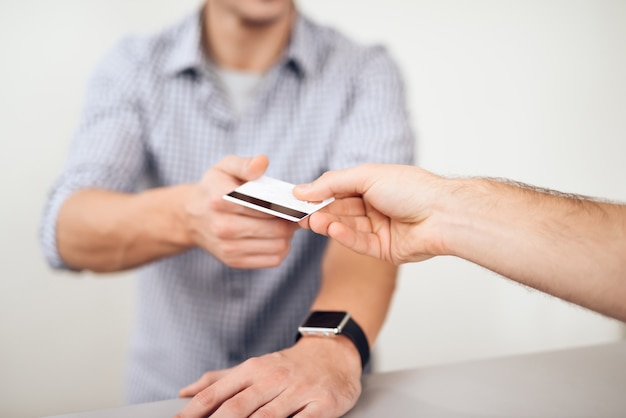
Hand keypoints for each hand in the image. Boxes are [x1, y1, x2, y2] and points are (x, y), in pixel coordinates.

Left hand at [176, 337, 361, 417]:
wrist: (335, 352)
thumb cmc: (289, 364)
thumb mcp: (255, 365)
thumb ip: (220, 380)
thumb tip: (185, 392)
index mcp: (252, 370)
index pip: (216, 393)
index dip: (194, 412)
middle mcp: (272, 378)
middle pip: (237, 408)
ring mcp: (297, 391)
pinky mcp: (322, 404)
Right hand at [185, 154, 298, 268]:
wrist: (190, 216)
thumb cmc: (214, 187)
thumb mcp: (224, 167)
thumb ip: (245, 164)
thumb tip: (262, 162)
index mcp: (220, 199)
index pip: (265, 205)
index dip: (286, 204)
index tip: (293, 200)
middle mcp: (222, 226)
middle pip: (276, 228)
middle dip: (291, 220)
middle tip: (295, 212)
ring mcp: (227, 247)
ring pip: (278, 246)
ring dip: (288, 235)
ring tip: (285, 222)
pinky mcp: (234, 261)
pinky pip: (273, 259)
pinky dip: (281, 248)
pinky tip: (275, 236)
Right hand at [294, 164, 446, 264]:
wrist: (443, 214)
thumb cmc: (413, 189)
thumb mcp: (366, 175)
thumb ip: (332, 183)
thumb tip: (303, 189)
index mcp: (373, 186)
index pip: (338, 190)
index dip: (318, 194)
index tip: (296, 199)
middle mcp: (375, 207)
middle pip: (340, 210)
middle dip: (320, 211)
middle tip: (299, 214)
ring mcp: (379, 229)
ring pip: (347, 228)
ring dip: (329, 225)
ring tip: (313, 222)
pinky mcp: (384, 249)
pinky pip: (359, 244)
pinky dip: (344, 237)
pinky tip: (332, 230)